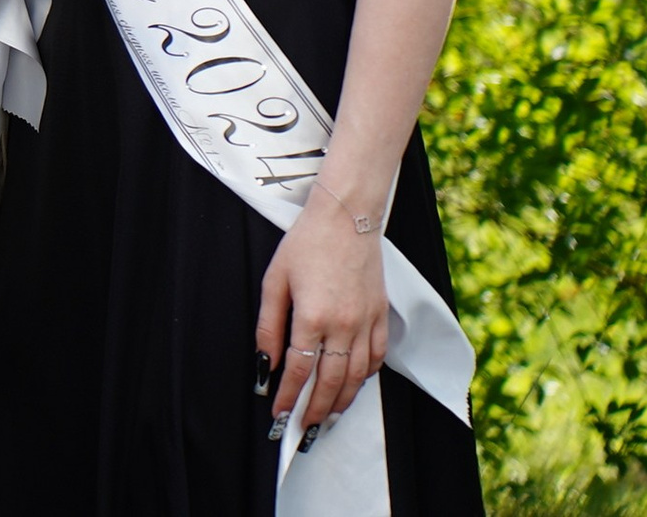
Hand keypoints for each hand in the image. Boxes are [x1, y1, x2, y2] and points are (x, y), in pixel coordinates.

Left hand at [256, 195, 388, 445]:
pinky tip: (353, 385)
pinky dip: (365, 377)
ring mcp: (367, 322)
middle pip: (331, 381)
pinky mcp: (382, 316)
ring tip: (327, 418)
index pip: (298, 369)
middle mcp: (344, 325)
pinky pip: (377, 357)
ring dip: (342, 401)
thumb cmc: (305, 245)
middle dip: (315, 409)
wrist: (346, 218)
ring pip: (357, 375)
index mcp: (313, 316)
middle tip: (303, 428)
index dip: (288, 395)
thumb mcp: (274, 281)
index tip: (278, 414)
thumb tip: (264, 362)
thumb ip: (269, 325)